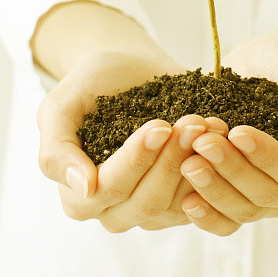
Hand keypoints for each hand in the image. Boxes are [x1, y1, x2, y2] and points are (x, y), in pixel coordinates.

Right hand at [36, 49, 226, 230]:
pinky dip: (214, 169)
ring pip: (177, 204)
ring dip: (197, 164)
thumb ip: (57, 146)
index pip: (109, 189)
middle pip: (147, 202)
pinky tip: (219, 133)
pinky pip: (202, 199)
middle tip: (193, 122)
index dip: (136, 160)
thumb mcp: (62, 103)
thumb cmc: (93, 81)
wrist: (131, 66)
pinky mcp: (181, 198)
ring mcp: (149, 207)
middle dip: (172, 160)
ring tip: (208, 123)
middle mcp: (113, 209)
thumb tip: (83, 188)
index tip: (161, 126)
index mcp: (78, 194)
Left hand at [178, 30, 277, 234]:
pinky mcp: (242, 191)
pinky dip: (207, 212)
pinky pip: (227, 218)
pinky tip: (186, 200)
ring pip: (243, 208)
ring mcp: (271, 194)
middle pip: (266, 194)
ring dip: (214, 187)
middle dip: (232, 169)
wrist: (272, 58)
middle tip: (202, 142)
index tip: (236, 132)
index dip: (266, 156)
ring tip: (186, 161)